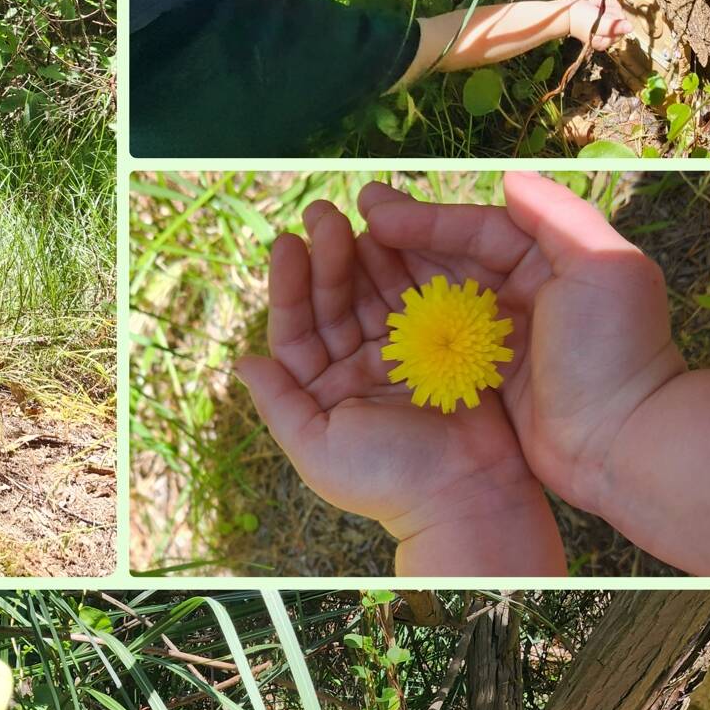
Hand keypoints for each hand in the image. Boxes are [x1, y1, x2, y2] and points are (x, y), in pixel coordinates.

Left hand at [235, 202, 562, 572]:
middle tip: (322, 212)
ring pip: (374, 293)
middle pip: (334, 301)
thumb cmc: (386, 480)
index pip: (297, 328)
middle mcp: (355, 368)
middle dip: (327, 256)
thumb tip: (243, 363)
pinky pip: (421, 298)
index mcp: (321, 390)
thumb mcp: (317, 448)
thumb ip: (279, 404)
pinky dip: (410, 267)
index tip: (286, 243)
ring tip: (356, 213)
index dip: (289, 285)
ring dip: (365, 253)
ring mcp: (399, 354)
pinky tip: (399, 234)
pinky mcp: (444, 346)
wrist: (466, 497)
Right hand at [359, 173, 685, 517]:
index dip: (423, 220)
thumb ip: (556, 215)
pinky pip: (431, 344)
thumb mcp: (602, 268)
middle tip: (342, 223)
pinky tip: (363, 320)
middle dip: (395, 242)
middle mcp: (522, 295)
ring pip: (432, 298)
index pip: (476, 230)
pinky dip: (399, 328)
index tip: (373, 214)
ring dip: (388, 280)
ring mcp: (500, 339)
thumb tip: (508, 178)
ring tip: (339, 264)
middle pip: (447, 259)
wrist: (623, 442)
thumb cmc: (615, 353)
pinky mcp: (483, 380)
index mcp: (548, 262)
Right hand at [567, 0, 633, 49]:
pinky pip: (612, 5)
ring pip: (617, 10)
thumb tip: (631, 28)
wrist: (567, 11)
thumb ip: (614, 27)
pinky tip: (595, 5)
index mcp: (606, 42)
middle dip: (610, 11)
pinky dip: (604, 2)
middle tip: (597, 12)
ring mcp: (606, 25)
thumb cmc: (580, 19)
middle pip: (621, 18)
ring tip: (594, 8)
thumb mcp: (598, 23)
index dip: (615, 19)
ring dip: (606, 6)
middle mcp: (607, 35)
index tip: (602, 17)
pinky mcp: (604, 16)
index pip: (623, 28)